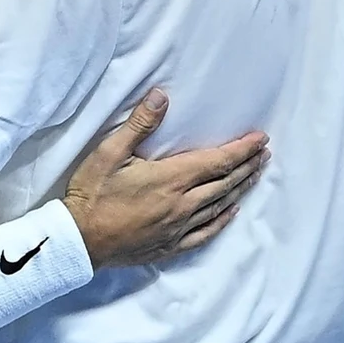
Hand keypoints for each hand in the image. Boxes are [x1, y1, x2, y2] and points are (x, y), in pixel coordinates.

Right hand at [63, 89, 267, 269]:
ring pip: (219, 206)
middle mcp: (181, 204)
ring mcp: (178, 228)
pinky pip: (206, 233)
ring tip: (255, 175)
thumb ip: (139, 124)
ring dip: (240, 189)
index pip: (217, 161)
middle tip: (265, 153)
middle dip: (247, 166)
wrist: (79, 240)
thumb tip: (161, 97)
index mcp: (170, 179)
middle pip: (224, 183)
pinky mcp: (170, 245)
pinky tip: (231, 212)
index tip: (260, 139)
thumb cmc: (92, 193)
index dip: (241, 149)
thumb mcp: (110, 152)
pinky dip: (222, 220)